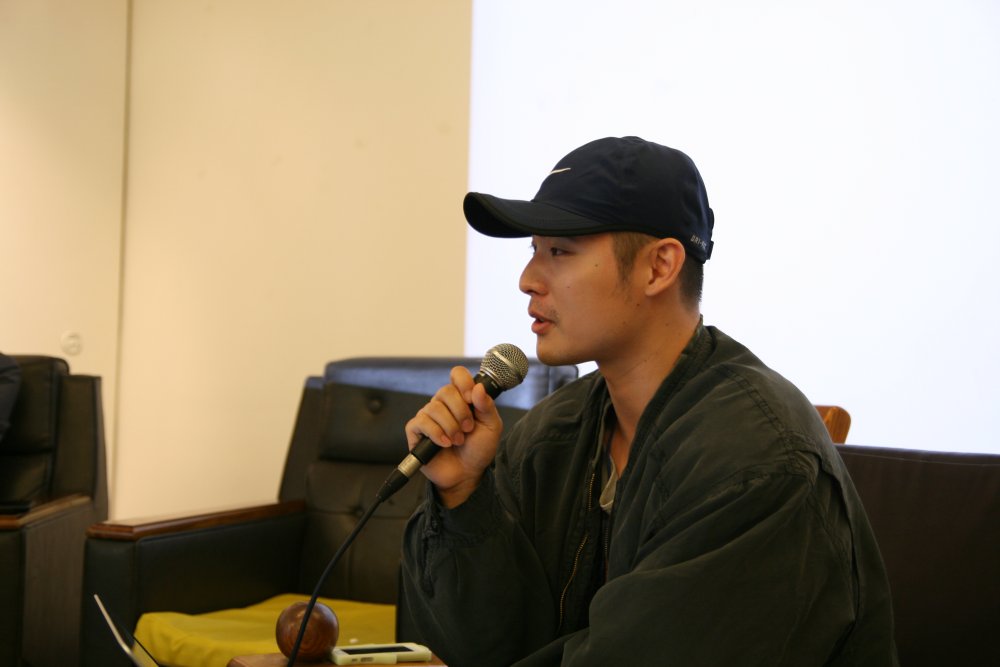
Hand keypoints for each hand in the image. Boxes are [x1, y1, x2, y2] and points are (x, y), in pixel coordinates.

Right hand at [404, 366, 503, 507]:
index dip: (464, 383)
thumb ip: (487, 406)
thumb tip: (478, 387)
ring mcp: (428, 416)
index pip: (457, 375)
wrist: (467, 474)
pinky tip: (445, 443)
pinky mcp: (416, 430)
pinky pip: (421, 422)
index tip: (471, 399)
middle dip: (461, 412)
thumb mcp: (491, 427)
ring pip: (434, 407)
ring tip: (458, 441)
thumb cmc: (478, 449)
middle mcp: (443, 403)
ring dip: (450, 426)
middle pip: (445, 391)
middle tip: (468, 429)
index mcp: (461, 398)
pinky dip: (436, 433)